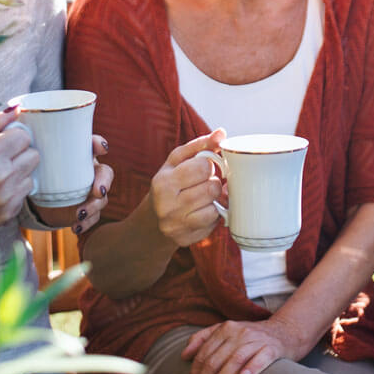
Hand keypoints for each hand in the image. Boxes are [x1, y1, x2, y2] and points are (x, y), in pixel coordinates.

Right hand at [0, 107, 38, 238]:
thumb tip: (17, 108)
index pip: (24, 136)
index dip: (12, 136)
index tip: (1, 141)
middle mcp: (1, 177)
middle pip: (33, 154)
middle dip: (19, 152)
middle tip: (0, 157)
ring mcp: (6, 198)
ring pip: (32, 173)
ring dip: (19, 171)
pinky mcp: (9, 212)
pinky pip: (25, 192)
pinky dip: (15, 188)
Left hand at [32, 135, 113, 230]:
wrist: (38, 197)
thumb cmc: (39, 170)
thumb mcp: (33, 158)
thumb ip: (27, 143)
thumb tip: (12, 117)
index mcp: (79, 155)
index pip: (94, 145)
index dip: (100, 144)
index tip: (102, 148)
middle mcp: (88, 171)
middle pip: (105, 173)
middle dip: (104, 181)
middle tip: (96, 191)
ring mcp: (89, 191)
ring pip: (101, 198)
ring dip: (93, 206)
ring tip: (78, 214)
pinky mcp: (86, 209)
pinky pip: (93, 217)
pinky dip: (87, 222)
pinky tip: (75, 226)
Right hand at [149, 129, 225, 247]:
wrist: (152, 220)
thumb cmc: (170, 183)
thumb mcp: (178, 161)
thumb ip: (200, 145)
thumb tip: (221, 133)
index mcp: (163, 182)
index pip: (203, 167)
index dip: (209, 165)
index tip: (205, 168)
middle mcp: (166, 206)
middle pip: (211, 188)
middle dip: (213, 183)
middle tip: (206, 183)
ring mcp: (175, 225)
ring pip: (214, 208)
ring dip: (214, 200)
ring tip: (205, 197)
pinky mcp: (185, 240)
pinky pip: (212, 225)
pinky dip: (213, 216)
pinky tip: (203, 211)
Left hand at [180, 317, 303, 373]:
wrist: (286, 331)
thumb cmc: (252, 337)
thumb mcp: (227, 331)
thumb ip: (204, 338)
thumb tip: (184, 355)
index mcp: (225, 328)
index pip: (204, 354)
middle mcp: (239, 332)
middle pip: (215, 358)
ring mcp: (256, 340)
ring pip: (234, 360)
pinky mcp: (273, 348)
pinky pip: (261, 357)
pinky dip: (252, 368)